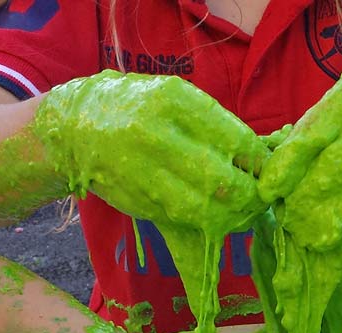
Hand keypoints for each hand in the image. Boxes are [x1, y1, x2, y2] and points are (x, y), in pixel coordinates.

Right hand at [34, 70, 268, 234]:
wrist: (75, 126)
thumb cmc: (138, 110)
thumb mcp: (175, 101)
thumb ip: (215, 127)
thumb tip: (264, 158)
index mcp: (175, 101)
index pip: (240, 142)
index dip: (260, 164)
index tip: (266, 171)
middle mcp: (158, 135)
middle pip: (227, 182)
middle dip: (251, 196)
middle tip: (257, 197)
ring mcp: (145, 172)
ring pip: (208, 209)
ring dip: (233, 216)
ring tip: (241, 210)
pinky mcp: (139, 200)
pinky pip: (186, 219)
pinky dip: (209, 222)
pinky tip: (217, 216)